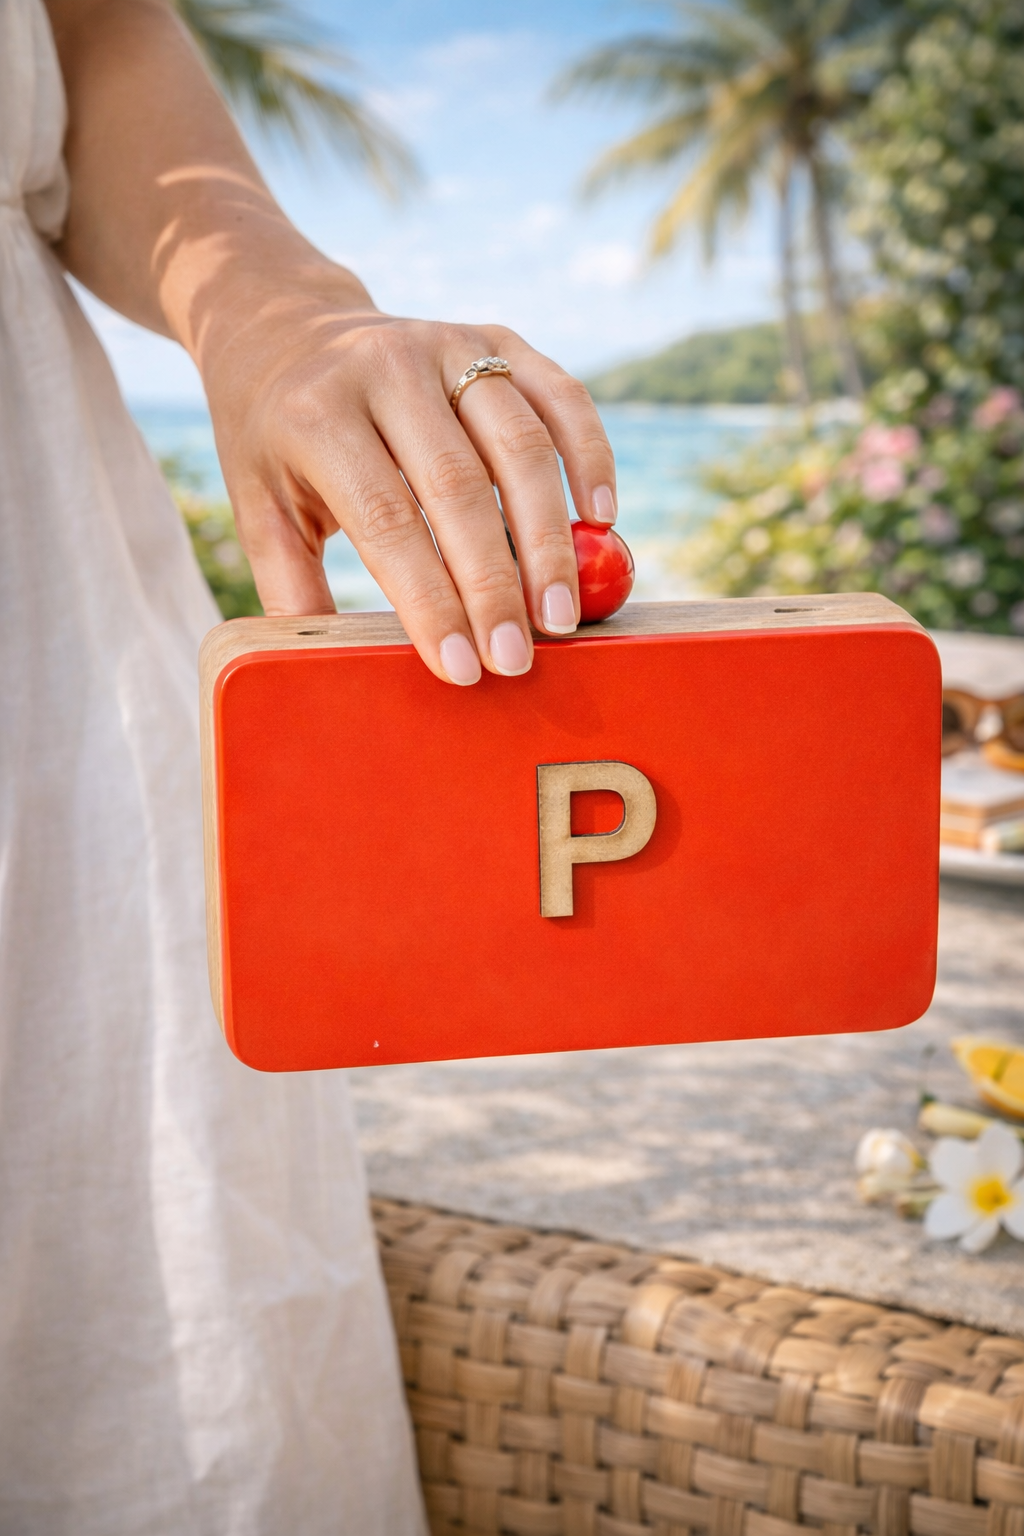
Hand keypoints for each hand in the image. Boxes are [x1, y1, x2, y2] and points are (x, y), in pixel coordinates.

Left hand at [199, 261, 618, 683]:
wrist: (285, 327)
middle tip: (518, 658)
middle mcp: (386, 368)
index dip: (429, 599)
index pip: (386, 519)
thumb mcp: (259, 507)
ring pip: (519, 443)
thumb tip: (334, 671)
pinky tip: (602, 518)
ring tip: (562, 615)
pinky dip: (590, 454)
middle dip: (494, 584)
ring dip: (549, 537)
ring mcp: (446, 344)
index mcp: (319, 416)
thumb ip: (292, 587)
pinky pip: (560, 394)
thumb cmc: (275, 441)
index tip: (461, 669)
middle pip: (458, 486)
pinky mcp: (495, 337)